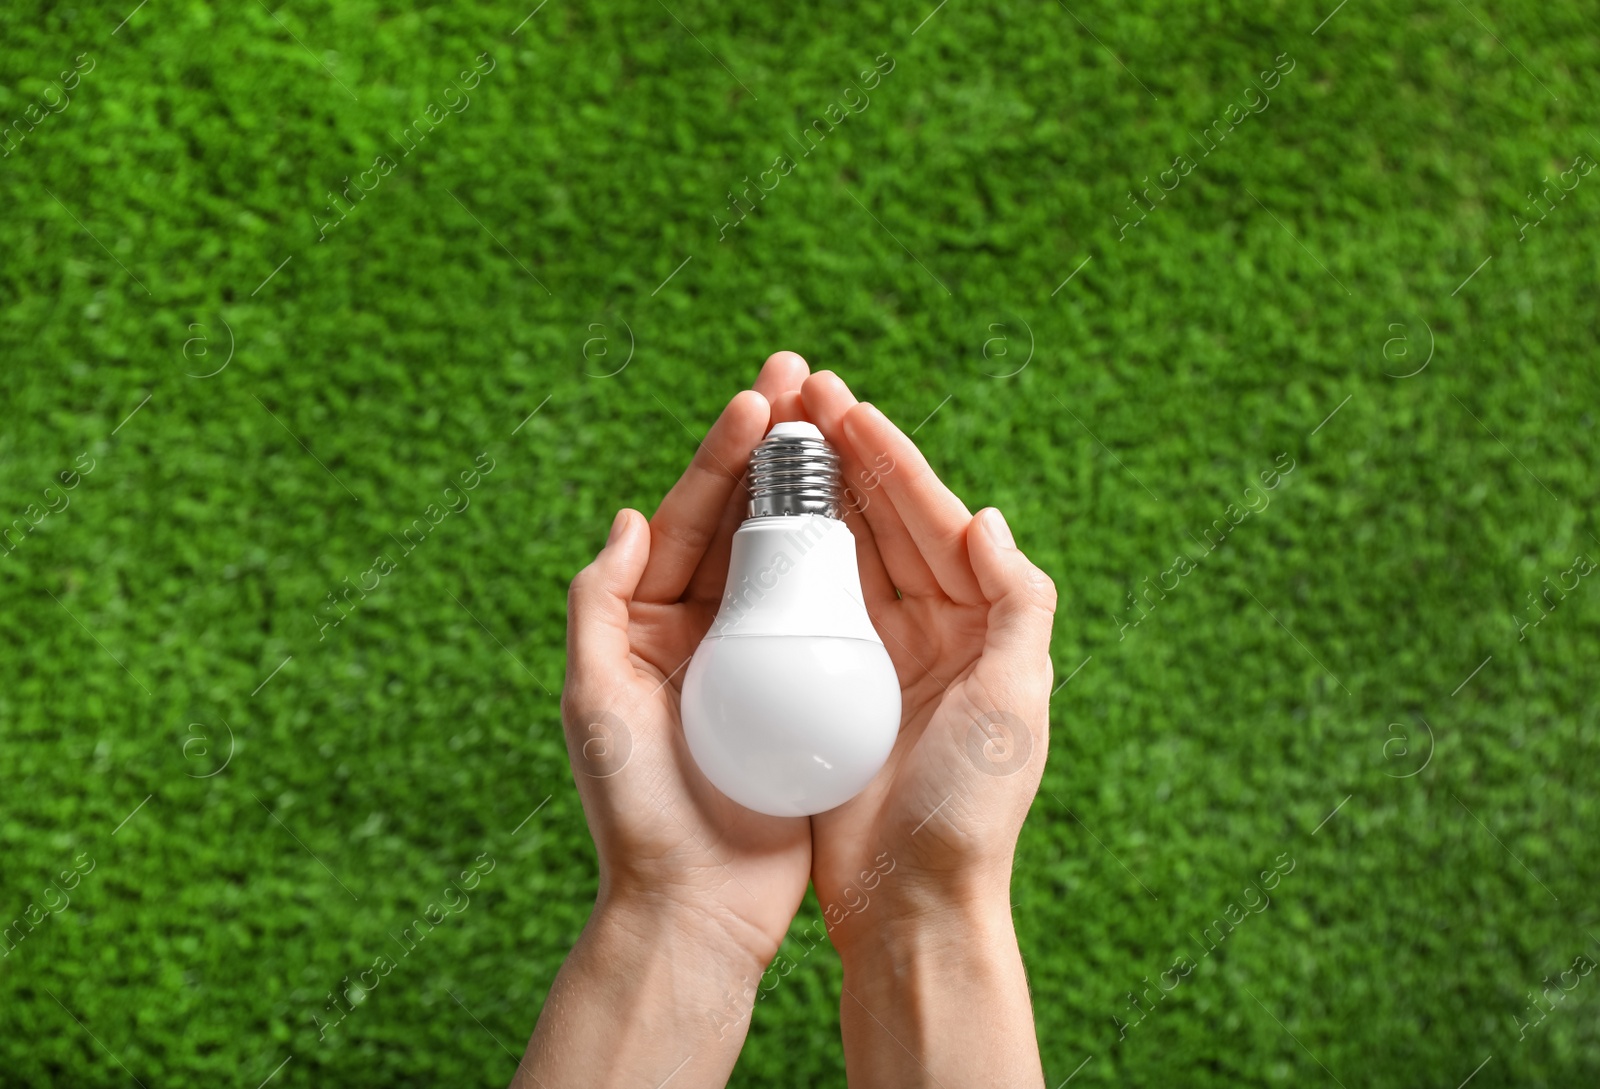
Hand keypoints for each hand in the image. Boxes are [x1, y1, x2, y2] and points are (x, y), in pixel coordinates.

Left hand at [515, 353, 814, 1086]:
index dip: (722, 456)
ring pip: (784, 557)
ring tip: (845, 430)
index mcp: (645, 624)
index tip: (762, 399)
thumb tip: (629, 516)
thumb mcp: (594, 699)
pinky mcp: (796, 694)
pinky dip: (843, 565)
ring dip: (810, 492)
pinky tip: (875, 522)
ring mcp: (751, 660)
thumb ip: (598, 605)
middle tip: (807, 382)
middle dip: (771, 450)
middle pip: (739, 521)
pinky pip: (821, 615)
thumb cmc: (636, 809)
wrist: (695, 909)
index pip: (688, 519)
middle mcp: (696, 632)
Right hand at [801, 369, 1055, 1086]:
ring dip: (812, 494)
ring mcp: (875, 658)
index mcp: (978, 626)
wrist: (910, 905)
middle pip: (882, 524)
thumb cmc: (969, 810)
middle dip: (844, 458)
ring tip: (774, 435)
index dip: (891, 460)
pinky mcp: (829, 690)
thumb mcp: (1016, 702)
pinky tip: (755, 521)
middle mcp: (929, 632)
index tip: (846, 405)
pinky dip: (785, 558)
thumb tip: (986, 518)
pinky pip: (807, 606)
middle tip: (799, 395)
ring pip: (842, 554)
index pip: (932, 521)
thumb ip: (1018, 604)